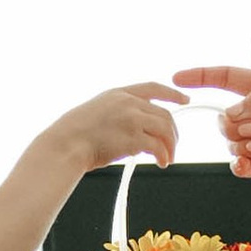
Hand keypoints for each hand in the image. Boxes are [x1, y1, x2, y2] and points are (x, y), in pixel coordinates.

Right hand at [40, 83, 184, 177]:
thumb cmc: (74, 136)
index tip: (184, 99)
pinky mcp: (133, 138)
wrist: (65, 145)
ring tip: (167, 158)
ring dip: (170, 146)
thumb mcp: (96, 111)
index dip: (172, 93)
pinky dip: (163, 156)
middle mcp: (127, 103)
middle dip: (172, 132)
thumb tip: (133, 129)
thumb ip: (117, 113)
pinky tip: (161, 163)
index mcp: (118, 93)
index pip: (152, 87)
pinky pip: (158, 147)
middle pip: (164, 113)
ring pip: (165, 129)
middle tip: (172, 147)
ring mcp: (131, 119)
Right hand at [175, 63, 250, 181]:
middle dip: (231, 127)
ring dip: (240, 146)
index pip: (224, 77)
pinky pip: (240, 166)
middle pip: (224, 120)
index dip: (200, 76)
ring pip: (231, 144)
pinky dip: (240, 166)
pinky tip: (246, 164)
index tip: (178, 79)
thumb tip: (231, 114)